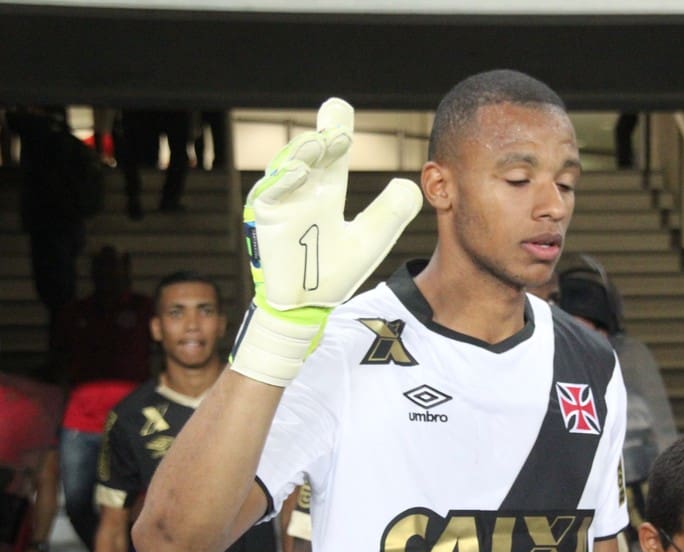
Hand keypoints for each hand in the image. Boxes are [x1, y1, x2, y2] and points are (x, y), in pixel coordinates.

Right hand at [230, 98, 421, 386]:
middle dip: (322, 131)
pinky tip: (301, 172)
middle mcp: (302, 191)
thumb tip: (412, 184)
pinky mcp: (266, 219)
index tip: (339, 108)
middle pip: (311, 152)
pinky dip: (284, 182)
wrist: (307, 306)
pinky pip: (271, 194)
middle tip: (337, 112)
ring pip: (289, 167)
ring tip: (325, 141)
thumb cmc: (333, 273)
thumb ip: (390, 214)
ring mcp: (282, 203)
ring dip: (305, 151)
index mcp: (326, 192)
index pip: (332, 155)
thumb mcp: (370, 240)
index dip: (335, 131)